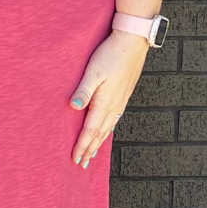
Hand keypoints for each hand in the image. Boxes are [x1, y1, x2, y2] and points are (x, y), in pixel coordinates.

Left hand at [68, 29, 147, 166]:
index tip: (76, 159)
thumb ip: (84, 90)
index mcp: (104, 102)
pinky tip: (106, 131)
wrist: (132, 42)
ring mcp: (120, 101)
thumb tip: (74, 107)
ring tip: (92, 154)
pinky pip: (114, 119)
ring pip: (107, 128)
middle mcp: (113, 105)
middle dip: (90, 149)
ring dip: (99, 142)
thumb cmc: (110, 54)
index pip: (90, 130)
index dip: (82, 145)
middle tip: (82, 164)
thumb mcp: (93, 71)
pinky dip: (107, 130)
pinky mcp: (123, 95)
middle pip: (99, 133)